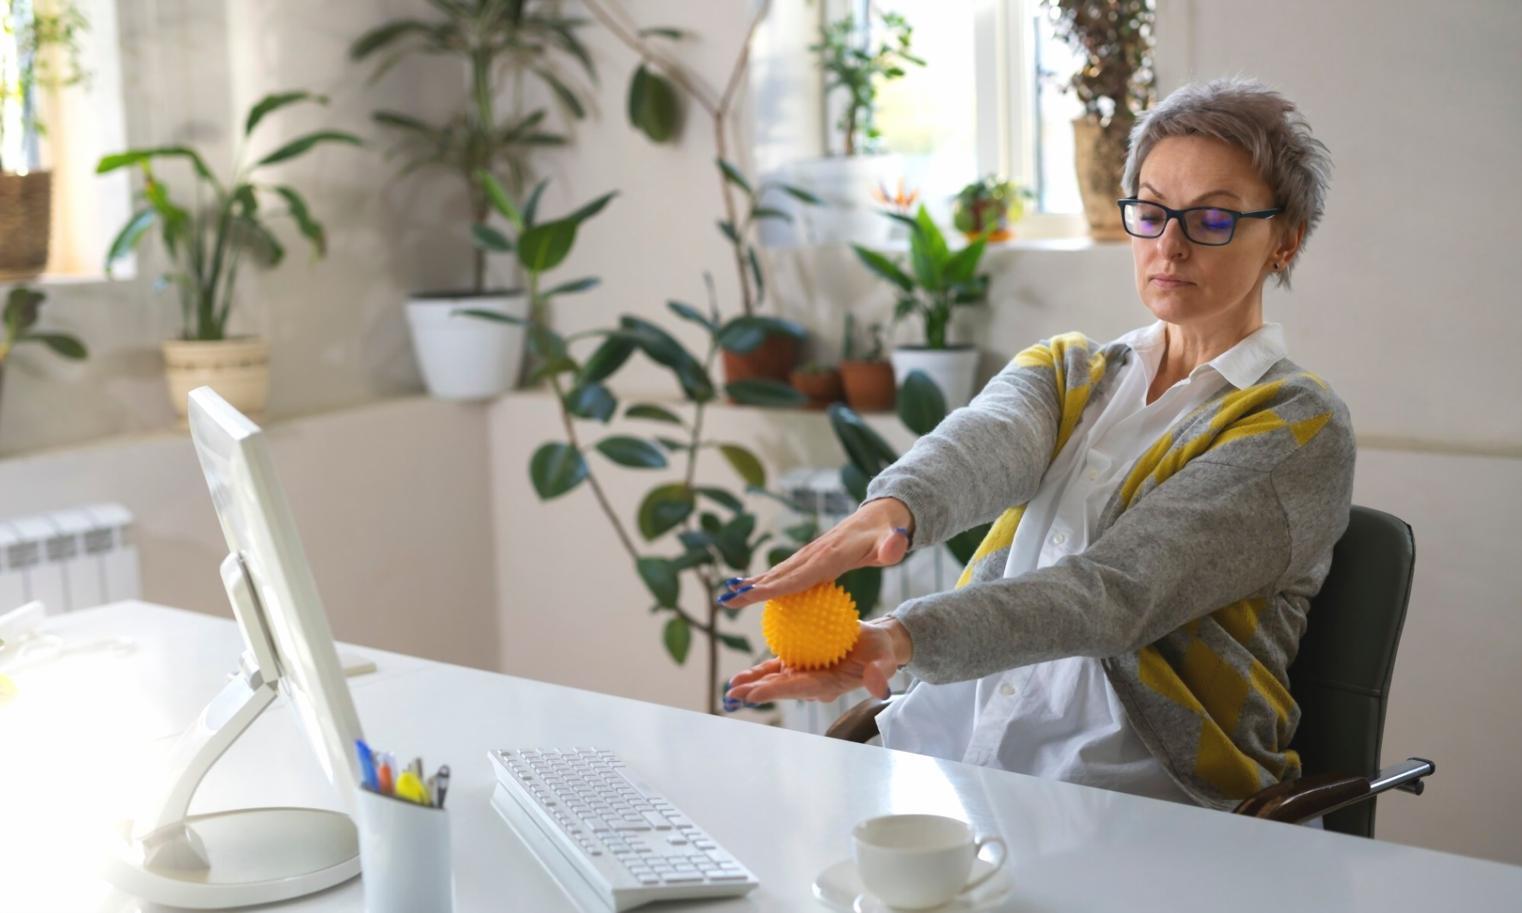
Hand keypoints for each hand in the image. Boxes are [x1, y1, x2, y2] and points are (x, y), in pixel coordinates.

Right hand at [717, 497, 913, 609]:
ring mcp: (810, 554)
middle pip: (778, 575)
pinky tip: (754, 593)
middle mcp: (814, 553)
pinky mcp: (811, 557)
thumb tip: (895, 545)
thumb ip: (893, 546)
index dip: (772, 587)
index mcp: (830, 556)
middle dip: (751, 588)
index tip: (749, 596)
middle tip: (725, 600)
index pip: (797, 576)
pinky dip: (767, 582)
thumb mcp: (893, 542)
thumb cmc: (888, 536)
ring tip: (728, 597)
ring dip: (752, 585)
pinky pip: (786, 573)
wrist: (882, 517)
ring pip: (777, 572)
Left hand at [724, 619, 912, 704]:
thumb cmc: (880, 652)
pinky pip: (776, 667)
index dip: (777, 691)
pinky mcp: (800, 662)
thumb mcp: (885, 659)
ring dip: (753, 683)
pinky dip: (759, 671)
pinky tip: (741, 675)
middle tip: (733, 694)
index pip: (800, 688)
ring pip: (774, 680)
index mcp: (829, 685)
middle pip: (781, 687)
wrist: (874, 644)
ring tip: (731, 687)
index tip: (755, 694)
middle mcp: (812, 683)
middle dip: (757, 691)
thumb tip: (879, 686)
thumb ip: (880, 672)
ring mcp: (804, 673)